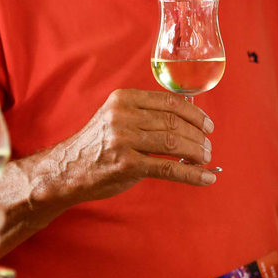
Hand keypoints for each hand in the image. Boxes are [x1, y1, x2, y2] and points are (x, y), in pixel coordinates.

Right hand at [53, 89, 216, 202]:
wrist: (68, 169)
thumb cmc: (98, 144)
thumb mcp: (116, 116)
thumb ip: (146, 113)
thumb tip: (188, 119)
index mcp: (124, 99)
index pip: (169, 102)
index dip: (194, 113)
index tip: (207, 124)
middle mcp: (123, 116)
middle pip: (174, 123)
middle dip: (198, 136)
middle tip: (208, 146)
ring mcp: (124, 140)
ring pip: (174, 143)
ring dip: (197, 152)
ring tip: (206, 159)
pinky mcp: (128, 165)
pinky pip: (168, 168)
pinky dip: (192, 174)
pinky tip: (206, 178)